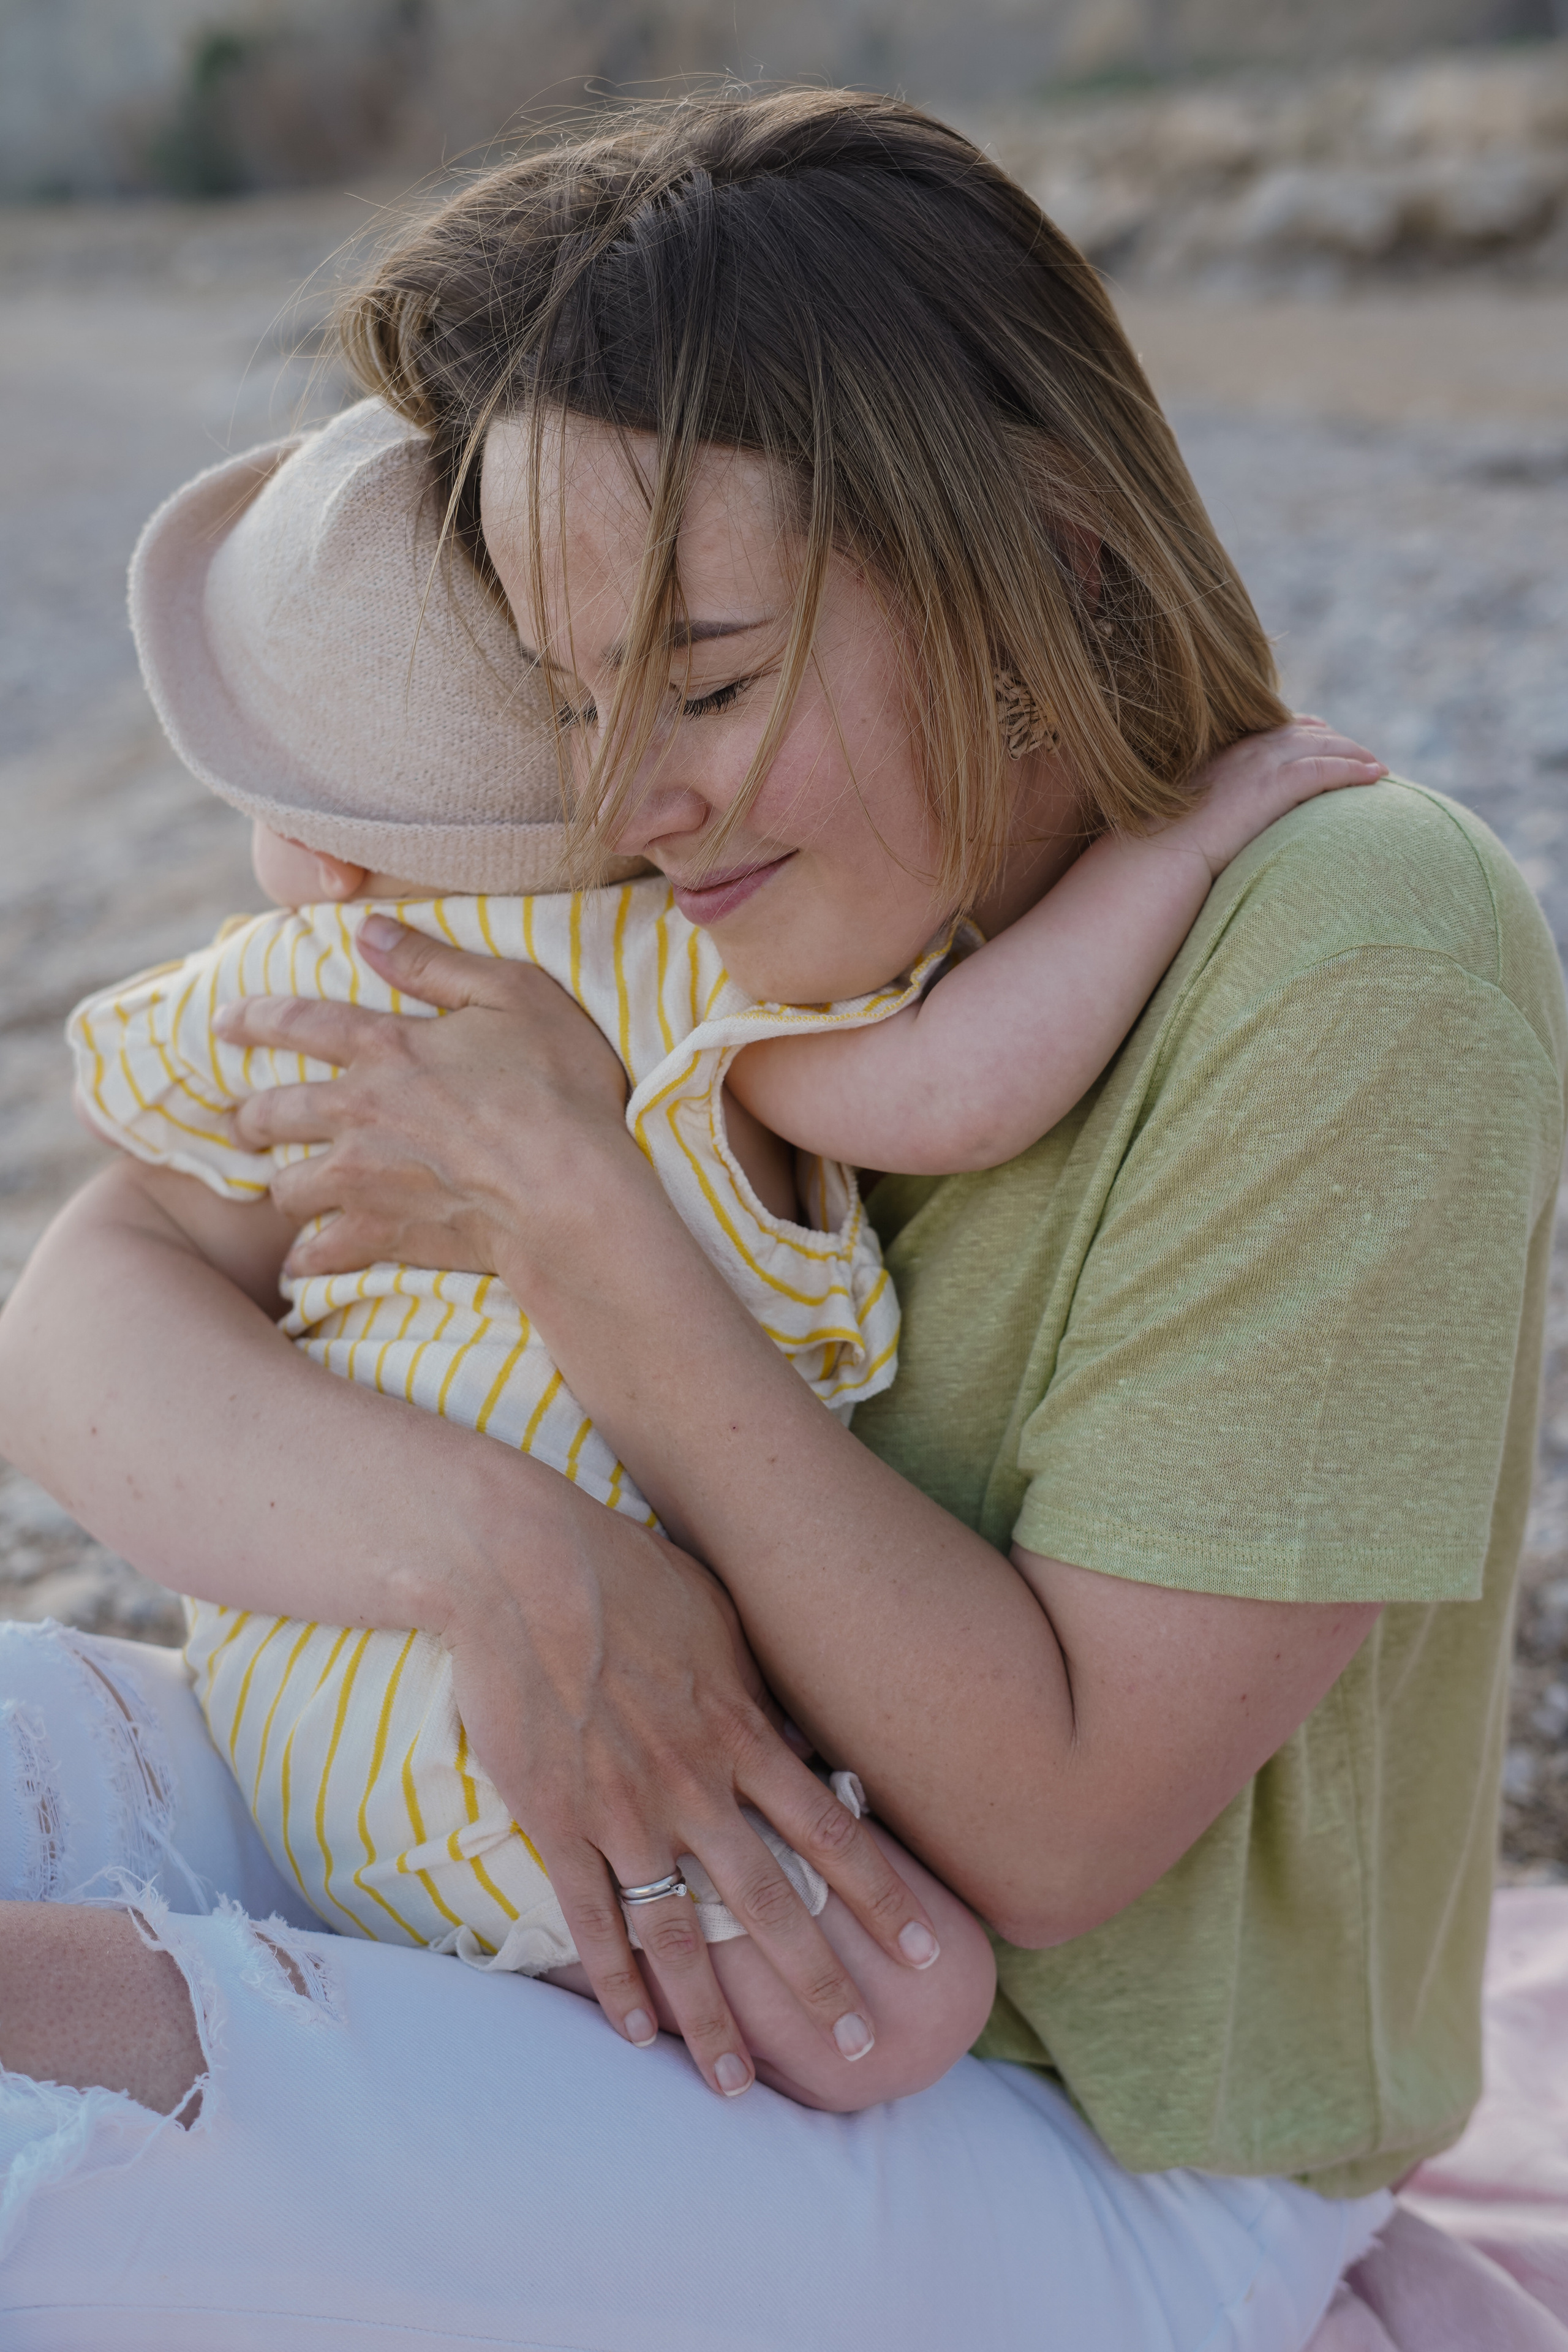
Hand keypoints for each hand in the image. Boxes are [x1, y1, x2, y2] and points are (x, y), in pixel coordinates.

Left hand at [214, 915, 639, 1281]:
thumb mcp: (514, 995)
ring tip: (284, 1190)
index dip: (254, 1018)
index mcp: (385, 1047)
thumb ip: (436, 963)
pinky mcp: (383, 1235)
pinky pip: (321, 1253)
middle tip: (239, 1123)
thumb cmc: (557, 1087)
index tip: (222, 1022)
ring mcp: (364, 1180)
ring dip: (281, 1187)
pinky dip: (309, 1259)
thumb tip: (370, 932)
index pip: (298, 1023)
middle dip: (247, 1117)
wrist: (568, 1191)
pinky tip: (304, 1264)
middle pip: (272, 1112)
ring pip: (287, 1187)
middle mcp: (357, 1113)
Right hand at [436, 1472, 942, 2096]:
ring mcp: (626, 1811)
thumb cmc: (626, 1574)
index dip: (887, 1899)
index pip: (835, 1834)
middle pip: (773, 1903)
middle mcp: (697, 1787)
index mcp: (744, 1734)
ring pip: (681, 1936)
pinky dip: (616, 1984)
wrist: (522, 1568)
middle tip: (862, 2048)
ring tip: (739, 2084)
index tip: (933, 1952)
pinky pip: (592, 1920)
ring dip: (715, 2018)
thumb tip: (795, 1723)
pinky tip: (637, 2034)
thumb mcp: (721, 1617)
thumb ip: (758, 1683)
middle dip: (821, 1982)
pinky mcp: (557, 1821)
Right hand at [1169, 715, 1385, 880]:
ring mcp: (1259, 764)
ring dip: (1356, 753)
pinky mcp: (1271, 785)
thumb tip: (1233, 823)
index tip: (1334, 745)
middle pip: (1308, 732)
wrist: (1159, 855)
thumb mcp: (1198, 815)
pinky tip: (1376, 776)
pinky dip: (1353, 769)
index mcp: (1229, 752)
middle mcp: (1246, 749)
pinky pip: (1324, 769)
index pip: (1281, 730)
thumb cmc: (1173, 847)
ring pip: (1322, 745)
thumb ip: (1221, 807)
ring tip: (1380, 767)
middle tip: (1368, 757)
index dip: (1313, 734)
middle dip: (1342, 741)